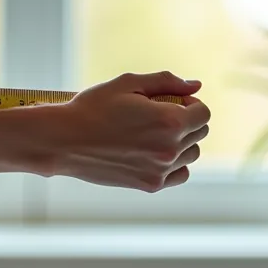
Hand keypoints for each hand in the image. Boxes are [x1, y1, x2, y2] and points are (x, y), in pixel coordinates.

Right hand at [50, 72, 210, 191]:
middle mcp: (170, 148)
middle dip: (186, 120)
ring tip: (152, 134)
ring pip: (191, 155)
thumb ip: (167, 82)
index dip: (191, 103)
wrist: (63, 141)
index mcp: (170, 120)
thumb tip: (196, 85)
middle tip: (157, 115)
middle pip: (199, 133)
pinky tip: (153, 153)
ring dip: (181, 142)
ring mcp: (161, 170)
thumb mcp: (129, 84)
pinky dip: (174, 164)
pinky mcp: (150, 185)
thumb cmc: (93, 107)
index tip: (171, 101)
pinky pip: (179, 175)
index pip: (204, 114)